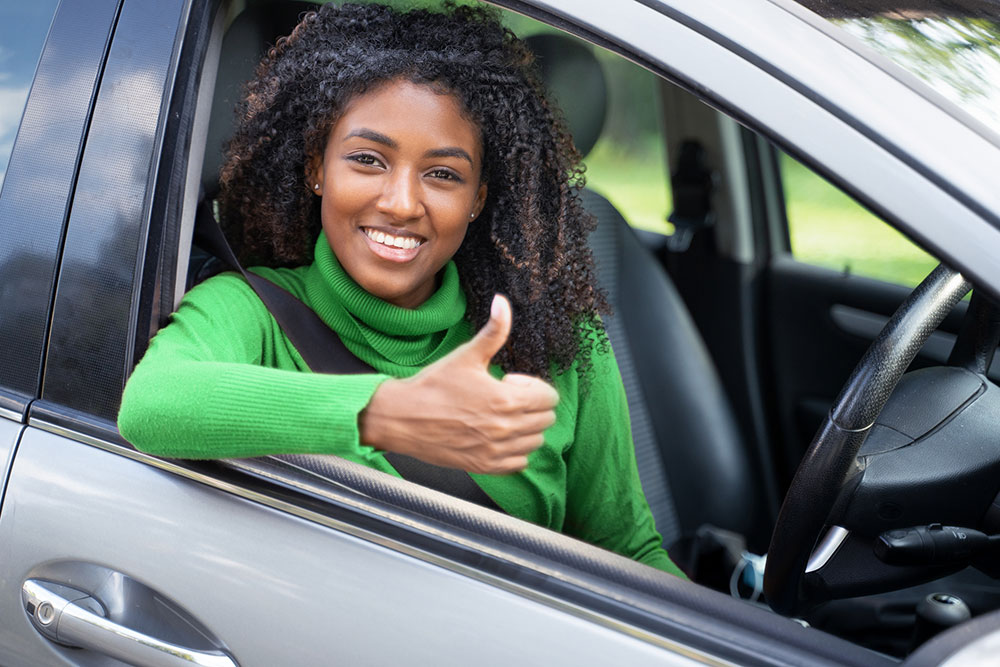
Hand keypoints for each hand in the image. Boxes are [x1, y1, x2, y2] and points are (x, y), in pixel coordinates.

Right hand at [360, 294, 558, 473]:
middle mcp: (506, 429)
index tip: (509, 381)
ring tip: (500, 416)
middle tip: (504, 397)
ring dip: (525, 428)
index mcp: (506, 400)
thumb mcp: (466, 355)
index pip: (549, 398)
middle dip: (531, 405)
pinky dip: (514, 451)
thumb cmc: (433, 385)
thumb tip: (502, 302)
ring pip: (535, 442)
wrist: (401, 418)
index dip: (532, 386)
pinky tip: (495, 436)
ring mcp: (496, 451)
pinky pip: (519, 463)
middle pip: (546, 420)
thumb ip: (494, 331)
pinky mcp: (485, 466)